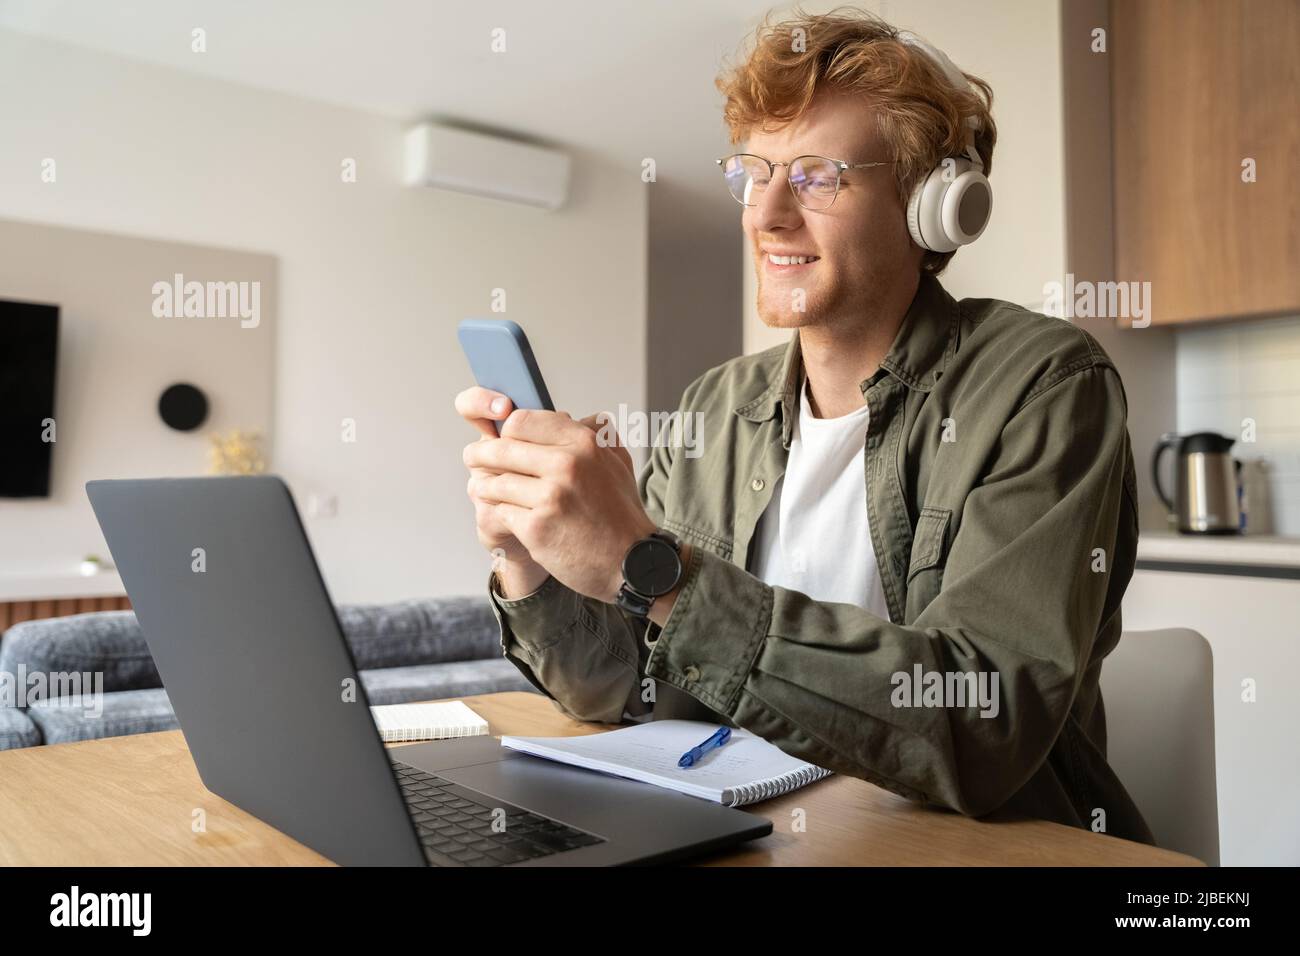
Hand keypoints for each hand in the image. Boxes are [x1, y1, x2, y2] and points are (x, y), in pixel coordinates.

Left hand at [462, 407, 655, 601]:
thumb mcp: (617, 461)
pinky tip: (507, 516)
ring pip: (495, 482)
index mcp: (584, 443)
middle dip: (481, 454)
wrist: (633, 563)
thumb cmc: (622, 514)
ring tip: (484, 490)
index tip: (502, 440)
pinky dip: (501, 514)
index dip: (507, 431)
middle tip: (472, 458)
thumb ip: (595, 434)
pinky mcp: (537, 528)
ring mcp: (551, 497)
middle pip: (501, 448)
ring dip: (486, 487)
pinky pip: (501, 511)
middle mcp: (566, 465)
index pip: (522, 421)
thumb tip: (572, 415)